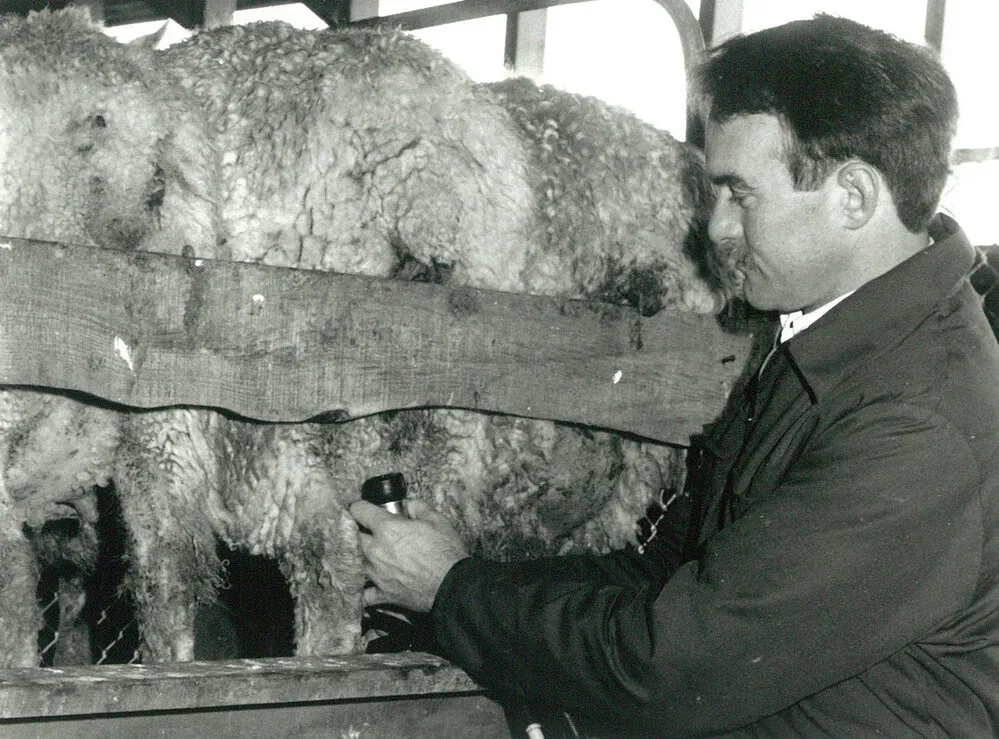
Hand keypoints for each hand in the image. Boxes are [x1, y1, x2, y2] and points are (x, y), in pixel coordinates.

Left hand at [350, 498, 469, 612]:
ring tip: (369, 554)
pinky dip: (364, 589)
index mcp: (387, 529)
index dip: (359, 506)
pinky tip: (367, 585)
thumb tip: (407, 504)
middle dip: (357, 531)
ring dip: (360, 557)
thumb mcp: (437, 519)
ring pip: (355, 562)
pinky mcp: (382, 594)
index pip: (359, 510)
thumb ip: (418, 506)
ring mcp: (376, 574)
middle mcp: (375, 551)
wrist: (453, 586)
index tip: (362, 508)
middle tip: (367, 530)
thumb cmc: (447, 551)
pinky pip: (364, 594)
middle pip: (353, 537)